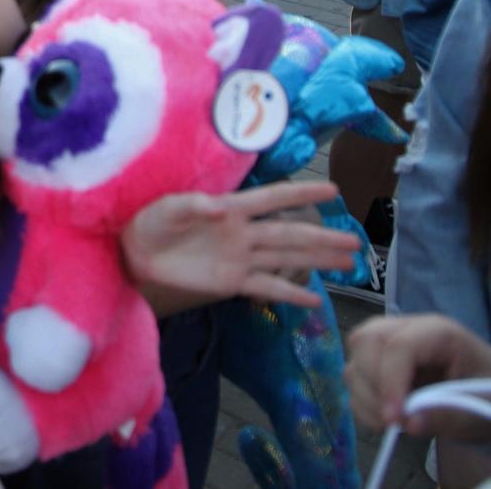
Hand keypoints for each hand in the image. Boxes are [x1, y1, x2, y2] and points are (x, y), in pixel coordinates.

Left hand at [122, 180, 358, 309]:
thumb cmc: (149, 221)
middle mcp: (242, 233)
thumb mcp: (167, 208)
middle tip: (356, 242)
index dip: (301, 194)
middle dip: (322, 237)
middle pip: (290, 234)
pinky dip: (289, 294)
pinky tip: (314, 300)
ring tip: (348, 264)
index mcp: (230, 209)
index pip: (272, 199)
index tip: (332, 190)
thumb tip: (219, 207)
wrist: (134, 253)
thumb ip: (192, 205)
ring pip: (286, 259)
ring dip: (317, 261)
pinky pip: (265, 288)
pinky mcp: (231, 282)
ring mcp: (240, 258)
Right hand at [345, 314, 490, 437]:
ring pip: (355, 356)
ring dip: (365, 394)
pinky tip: (385, 418)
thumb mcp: (485, 408)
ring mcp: (389, 342)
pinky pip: (355, 376)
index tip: (396, 420)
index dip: (391, 381)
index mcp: (439, 332)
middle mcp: (407, 329)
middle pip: (367, 340)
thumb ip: (450, 415)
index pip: (400, 345)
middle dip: (373, 384)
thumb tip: (410, 423)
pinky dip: (362, 401)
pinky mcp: (379, 361)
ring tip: (393, 422)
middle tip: (393, 420)